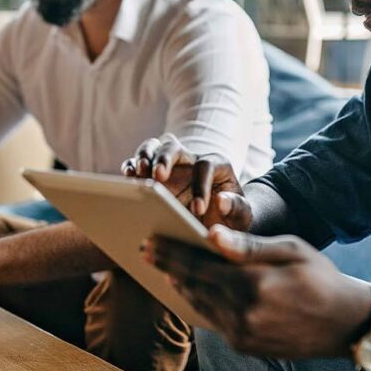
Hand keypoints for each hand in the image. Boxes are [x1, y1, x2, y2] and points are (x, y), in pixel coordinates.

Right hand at [122, 134, 251, 230]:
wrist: (218, 223)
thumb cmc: (230, 219)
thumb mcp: (242, 217)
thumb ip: (237, 208)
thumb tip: (221, 201)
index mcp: (217, 165)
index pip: (206, 166)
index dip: (201, 186)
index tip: (197, 210)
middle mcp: (191, 160)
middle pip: (175, 147)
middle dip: (165, 159)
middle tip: (158, 176)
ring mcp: (170, 166)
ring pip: (154, 148)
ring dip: (144, 157)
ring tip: (139, 173)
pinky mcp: (153, 176)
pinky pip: (138, 164)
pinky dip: (131, 167)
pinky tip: (128, 179)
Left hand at [142, 225, 370, 359]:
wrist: (345, 324)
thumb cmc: (320, 277)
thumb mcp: (290, 250)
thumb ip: (248, 246)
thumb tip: (212, 235)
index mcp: (253, 284)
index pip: (199, 266)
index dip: (172, 253)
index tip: (150, 242)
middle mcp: (243, 313)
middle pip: (193, 286)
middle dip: (168, 266)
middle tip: (147, 251)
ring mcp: (243, 334)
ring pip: (200, 306)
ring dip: (180, 285)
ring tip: (164, 268)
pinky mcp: (245, 347)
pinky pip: (212, 321)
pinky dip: (198, 304)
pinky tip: (191, 290)